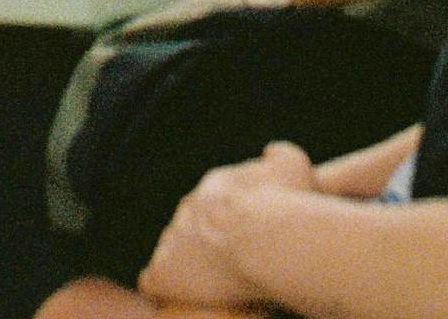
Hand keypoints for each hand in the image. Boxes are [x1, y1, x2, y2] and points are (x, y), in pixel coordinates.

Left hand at [140, 141, 313, 307]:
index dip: (228, 221)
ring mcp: (171, 241)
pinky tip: (176, 295)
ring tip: (206, 283)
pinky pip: (152, 280)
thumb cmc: (285, 209)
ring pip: (170, 251)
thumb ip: (282, 154)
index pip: (214, 201)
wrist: (264, 242)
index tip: (244, 238)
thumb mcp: (294, 166)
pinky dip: (163, 288)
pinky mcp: (164, 274)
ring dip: (184, 265)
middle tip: (227, 262)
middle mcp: (187, 210)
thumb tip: (268, 152)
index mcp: (214, 187)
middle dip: (203, 241)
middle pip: (189, 225)